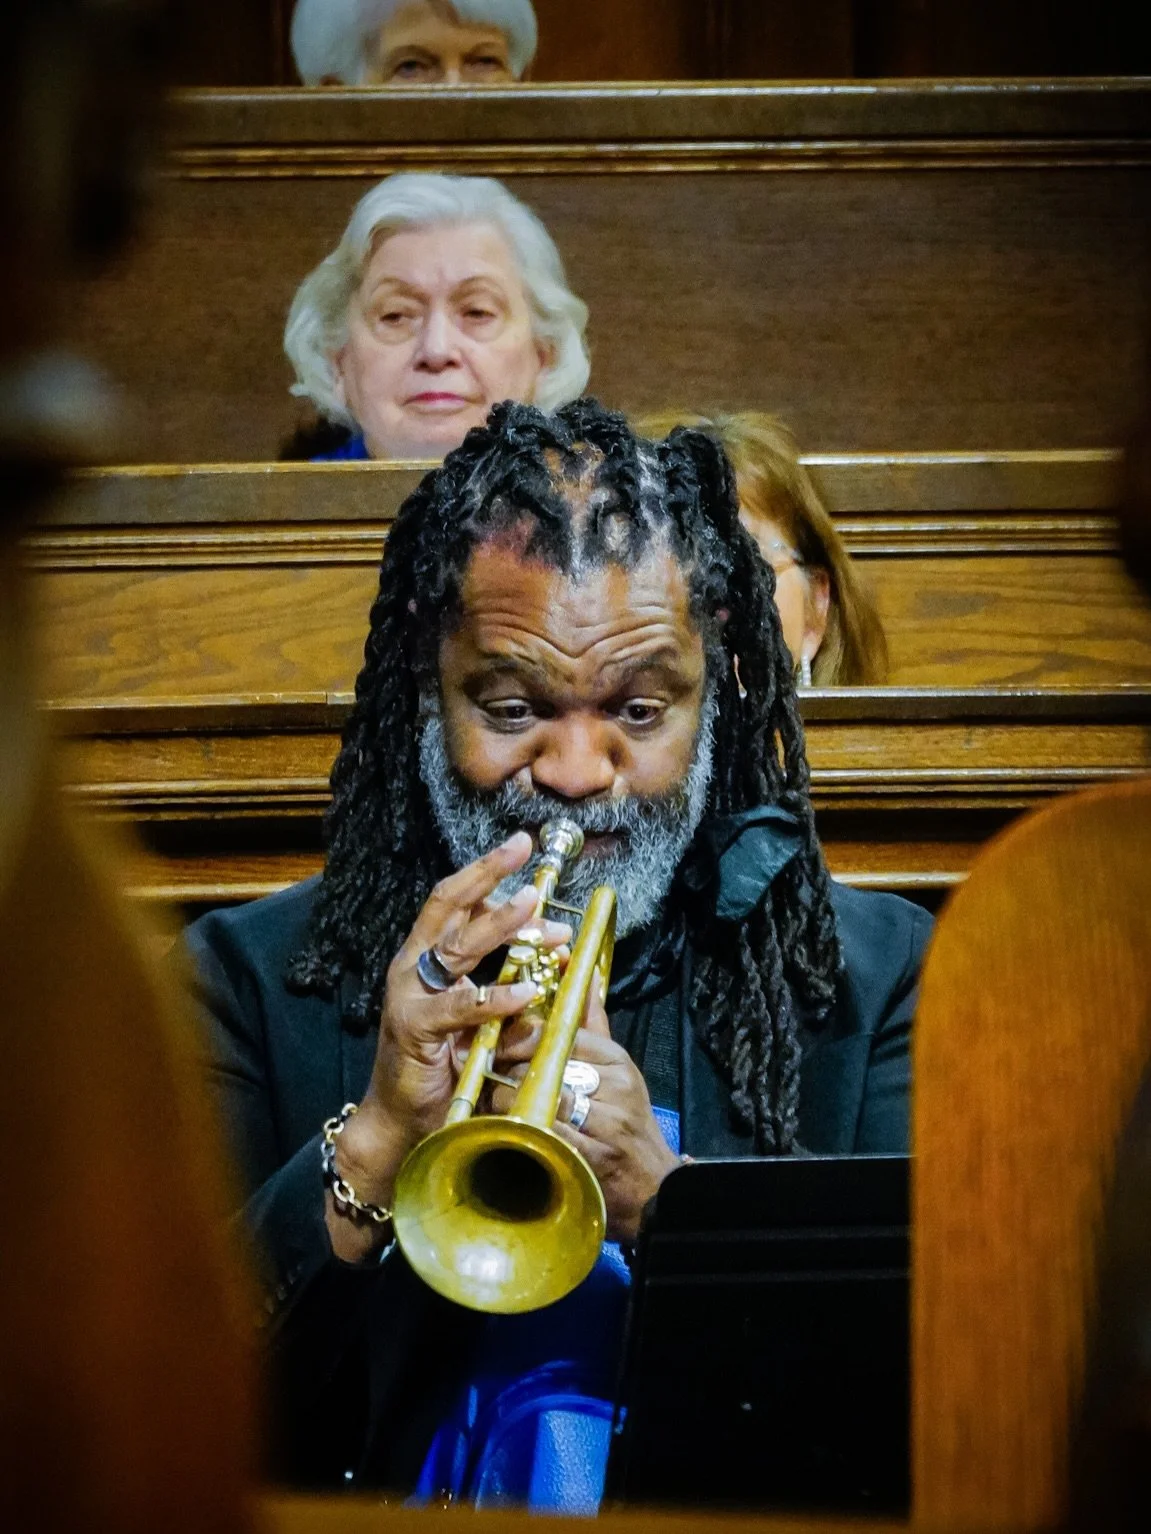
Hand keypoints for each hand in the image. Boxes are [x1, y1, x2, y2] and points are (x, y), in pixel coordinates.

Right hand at [329, 833, 568, 1259]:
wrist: (402, 1118)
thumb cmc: (443, 1064)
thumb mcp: (482, 1016)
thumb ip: (508, 984)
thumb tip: (554, 957)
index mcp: (426, 956)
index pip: (455, 901)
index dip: (486, 872)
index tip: (523, 848)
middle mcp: (413, 966)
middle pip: (449, 905)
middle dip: (487, 873)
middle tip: (523, 849)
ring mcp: (410, 994)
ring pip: (458, 947)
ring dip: (500, 925)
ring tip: (537, 910)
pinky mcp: (415, 1028)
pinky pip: (460, 1005)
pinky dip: (495, 997)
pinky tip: (526, 992)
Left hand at [492, 985, 680, 1243]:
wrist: (654, 1188)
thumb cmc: (629, 1125)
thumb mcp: (618, 1071)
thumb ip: (593, 1025)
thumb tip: (584, 975)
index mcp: (617, 1061)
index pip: (562, 1033)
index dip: (523, 1036)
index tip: (500, 1042)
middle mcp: (614, 1087)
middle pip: (547, 1063)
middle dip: (510, 1068)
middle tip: (488, 1072)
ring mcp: (605, 1123)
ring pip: (541, 1097)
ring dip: (508, 1099)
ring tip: (493, 1101)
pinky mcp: (591, 1156)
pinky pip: (543, 1133)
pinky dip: (519, 1129)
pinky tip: (506, 1129)